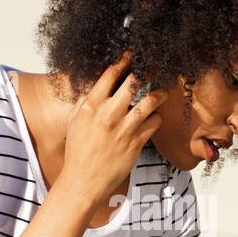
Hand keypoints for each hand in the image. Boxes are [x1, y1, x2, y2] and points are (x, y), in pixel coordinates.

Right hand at [59, 50, 164, 208]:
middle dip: (147, 72)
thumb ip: (87, 100)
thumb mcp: (75, 121)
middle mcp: (109, 113)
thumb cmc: (78, 151)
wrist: (83, 181)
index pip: (111, 73)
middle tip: (154, 68)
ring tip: (161, 93)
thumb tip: (99, 85)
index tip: (133, 55)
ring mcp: (124, 128)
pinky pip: (154, 122)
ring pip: (151, 100)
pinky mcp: (136, 142)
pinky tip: (153, 119)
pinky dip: (156, 118)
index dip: (124, 60)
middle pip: (135, 82)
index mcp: (91, 105)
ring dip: (159, 94)